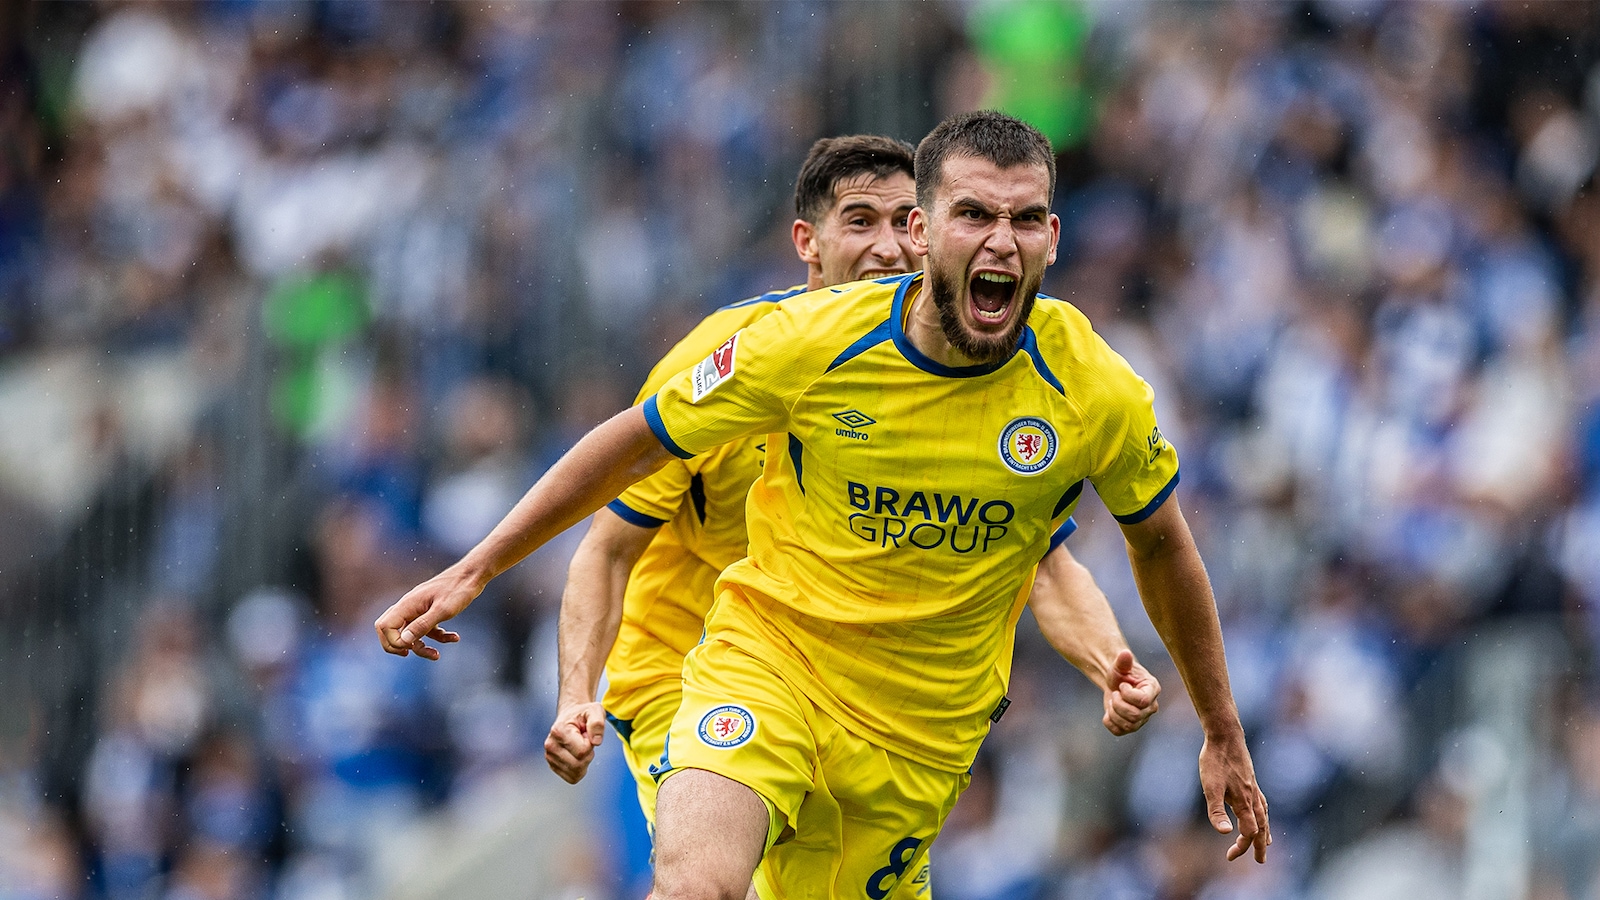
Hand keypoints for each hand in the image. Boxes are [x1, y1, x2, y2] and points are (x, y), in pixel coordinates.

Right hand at [373, 566, 478, 659]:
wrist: (471, 575)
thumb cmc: (458, 590)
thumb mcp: (442, 610)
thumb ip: (422, 625)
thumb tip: (403, 641)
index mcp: (408, 604)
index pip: (384, 626)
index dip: (393, 641)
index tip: (411, 647)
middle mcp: (409, 607)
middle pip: (389, 630)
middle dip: (397, 645)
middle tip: (409, 653)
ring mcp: (419, 610)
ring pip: (410, 633)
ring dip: (421, 647)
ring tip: (436, 655)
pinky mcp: (430, 612)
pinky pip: (428, 630)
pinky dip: (438, 637)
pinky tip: (454, 637)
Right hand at [544, 700, 608, 783]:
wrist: (571, 716)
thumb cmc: (583, 714)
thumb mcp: (595, 710)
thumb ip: (597, 723)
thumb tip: (596, 741)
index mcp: (559, 731)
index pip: (582, 751)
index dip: (590, 744)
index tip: (586, 734)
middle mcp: (551, 745)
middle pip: (578, 765)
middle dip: (588, 755)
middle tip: (584, 741)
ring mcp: (550, 757)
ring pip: (576, 773)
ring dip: (584, 762)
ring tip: (580, 746)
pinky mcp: (553, 765)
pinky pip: (572, 778)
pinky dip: (579, 769)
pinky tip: (577, 755)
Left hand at [1102, 649, 1159, 735]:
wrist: (1114, 683)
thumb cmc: (1120, 672)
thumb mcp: (1120, 665)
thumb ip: (1123, 661)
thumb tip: (1125, 653)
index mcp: (1152, 690)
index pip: (1143, 701)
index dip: (1127, 695)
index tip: (1122, 686)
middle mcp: (1151, 706)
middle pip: (1135, 716)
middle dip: (1118, 704)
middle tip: (1114, 694)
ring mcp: (1142, 719)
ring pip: (1127, 726)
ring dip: (1113, 712)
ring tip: (1113, 701)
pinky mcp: (1131, 727)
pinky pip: (1118, 731)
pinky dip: (1109, 721)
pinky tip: (1109, 711)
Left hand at [1199, 730, 1270, 862]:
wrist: (1225, 735)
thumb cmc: (1215, 760)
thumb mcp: (1210, 787)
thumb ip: (1216, 811)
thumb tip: (1224, 833)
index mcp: (1244, 802)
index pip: (1249, 833)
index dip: (1242, 847)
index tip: (1230, 856)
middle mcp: (1253, 798)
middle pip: (1261, 828)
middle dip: (1259, 846)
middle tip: (1259, 861)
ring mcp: (1254, 788)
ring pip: (1264, 816)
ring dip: (1264, 832)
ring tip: (1266, 844)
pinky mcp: (1251, 781)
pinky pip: (1262, 804)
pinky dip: (1263, 816)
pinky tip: (1260, 814)